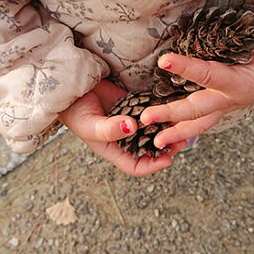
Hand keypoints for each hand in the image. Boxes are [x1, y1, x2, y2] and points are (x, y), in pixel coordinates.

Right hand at [59, 79, 186, 176]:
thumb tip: (132, 128)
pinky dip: (161, 111)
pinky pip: (150, 110)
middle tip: (182, 141)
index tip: (168, 158)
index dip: (153, 165)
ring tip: (182, 125)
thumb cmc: (74, 111)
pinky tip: (173, 109)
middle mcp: (124, 138)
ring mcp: (130, 120)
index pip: (135, 166)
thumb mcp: (89, 124)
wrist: (70, 87)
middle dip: (166, 147)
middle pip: (150, 149)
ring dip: (167, 129)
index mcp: (113, 149)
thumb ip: (109, 129)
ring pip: (153, 130)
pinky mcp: (133, 104)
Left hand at [140, 0, 253, 148]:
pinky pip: (202, 123)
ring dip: (175, 132)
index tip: (164, 59)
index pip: (208, 74)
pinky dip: (185, 132)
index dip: (186, 67)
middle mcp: (229, 99)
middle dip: (170, 114)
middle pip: (196, 110)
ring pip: (198, 123)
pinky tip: (166, 137)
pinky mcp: (222, 107)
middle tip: (145, 117)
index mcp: (240, 83)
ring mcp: (225, 106)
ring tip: (153, 143)